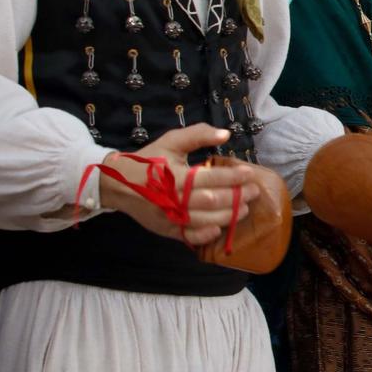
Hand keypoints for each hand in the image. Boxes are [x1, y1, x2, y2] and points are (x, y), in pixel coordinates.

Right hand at [99, 124, 263, 246]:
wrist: (117, 184)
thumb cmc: (148, 161)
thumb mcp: (171, 141)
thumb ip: (198, 135)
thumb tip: (225, 134)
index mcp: (175, 175)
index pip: (211, 178)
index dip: (233, 176)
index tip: (249, 173)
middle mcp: (173, 198)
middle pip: (212, 201)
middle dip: (237, 197)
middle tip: (253, 192)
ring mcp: (169, 217)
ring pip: (204, 220)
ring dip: (228, 216)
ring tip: (244, 209)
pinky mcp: (166, 229)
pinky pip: (189, 236)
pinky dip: (205, 235)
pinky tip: (219, 229)